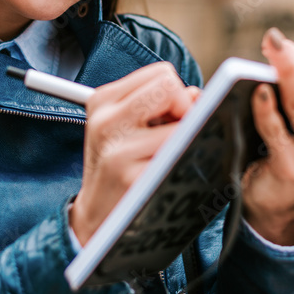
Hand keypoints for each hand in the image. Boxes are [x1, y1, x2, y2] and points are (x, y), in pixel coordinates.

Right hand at [70, 62, 199, 246]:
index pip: (163, 73)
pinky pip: (181, 156)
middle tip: (175, 135)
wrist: (97, 220)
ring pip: (182, 123)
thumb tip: (197, 95)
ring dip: (187, 140)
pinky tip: (172, 175)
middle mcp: (106, 120)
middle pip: (170, 86)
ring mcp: (119, 150)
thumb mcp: (127, 128)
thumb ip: (162, 104)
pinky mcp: (134, 178)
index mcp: (103, 100)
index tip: (171, 118)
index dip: (176, 94)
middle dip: (184, 108)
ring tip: (169, 158)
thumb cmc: (119, 169)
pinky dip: (187, 162)